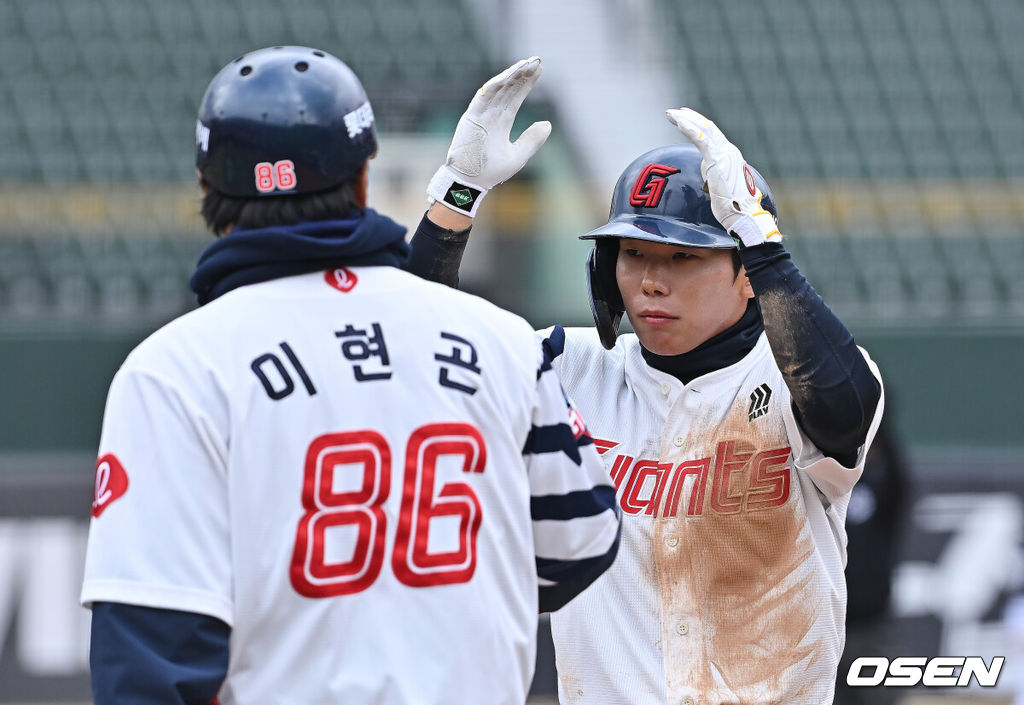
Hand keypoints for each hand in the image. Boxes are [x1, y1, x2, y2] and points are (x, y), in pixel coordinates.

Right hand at [427, 57, 551, 216]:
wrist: (470, 183)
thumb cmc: (491, 172)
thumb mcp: (518, 155)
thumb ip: (532, 140)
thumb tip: (548, 123)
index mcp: (500, 122)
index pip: (515, 97)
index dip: (526, 84)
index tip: (539, 70)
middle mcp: (490, 115)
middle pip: (508, 89)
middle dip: (521, 75)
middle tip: (536, 60)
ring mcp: (480, 115)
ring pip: (497, 89)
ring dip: (511, 76)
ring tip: (526, 64)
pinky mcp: (471, 117)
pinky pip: (483, 97)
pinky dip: (495, 85)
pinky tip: (508, 75)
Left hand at [665, 107, 780, 246]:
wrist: (744, 215)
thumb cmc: (733, 206)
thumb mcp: (720, 185)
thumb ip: (713, 173)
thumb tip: (705, 170)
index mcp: (729, 156)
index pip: (712, 135)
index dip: (698, 124)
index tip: (685, 118)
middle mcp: (728, 151)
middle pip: (707, 127)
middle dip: (689, 118)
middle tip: (674, 112)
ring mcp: (724, 154)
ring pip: (702, 129)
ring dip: (685, 120)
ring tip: (671, 114)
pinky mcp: (717, 160)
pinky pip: (701, 139)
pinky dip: (689, 129)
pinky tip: (679, 122)